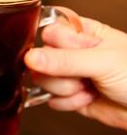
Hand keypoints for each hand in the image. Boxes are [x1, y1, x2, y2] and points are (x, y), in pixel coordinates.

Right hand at [25, 12, 126, 130]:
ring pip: (42, 80)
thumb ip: (65, 59)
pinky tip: (87, 98)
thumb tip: (31, 57)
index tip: (67, 52)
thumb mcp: (102, 61)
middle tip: (82, 73)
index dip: (53, 44)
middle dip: (60, 72)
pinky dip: (69, 103)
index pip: (49, 31)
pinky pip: (51, 99)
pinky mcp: (68, 95)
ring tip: (88, 86)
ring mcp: (69, 74)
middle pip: (40, 58)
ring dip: (65, 89)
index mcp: (82, 32)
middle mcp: (71, 52)